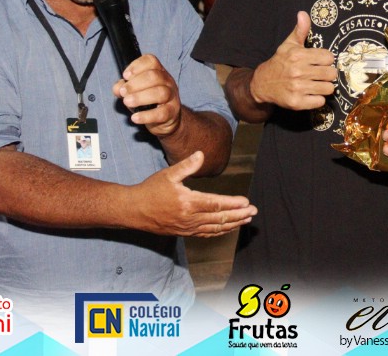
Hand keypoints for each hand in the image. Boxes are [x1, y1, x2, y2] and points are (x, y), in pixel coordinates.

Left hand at [113, 54, 182, 135]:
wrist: (166, 119)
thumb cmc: (149, 102)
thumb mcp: (135, 91)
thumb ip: (124, 87)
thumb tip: (118, 88)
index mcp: (159, 72)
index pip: (151, 61)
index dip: (137, 66)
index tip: (125, 76)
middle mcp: (167, 81)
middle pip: (155, 76)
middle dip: (135, 83)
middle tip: (123, 92)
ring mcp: (172, 97)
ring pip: (160, 93)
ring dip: (140, 97)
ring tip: (127, 102)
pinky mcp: (172, 112)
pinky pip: (161, 113)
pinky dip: (146, 116)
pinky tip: (135, 117)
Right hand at [129, 151, 256, 236]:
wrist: (133, 210)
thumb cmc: (150, 190)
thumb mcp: (168, 174)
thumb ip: (186, 165)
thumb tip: (201, 154)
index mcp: (187, 202)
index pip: (216, 204)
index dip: (233, 204)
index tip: (247, 202)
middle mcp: (189, 218)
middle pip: (219, 219)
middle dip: (238, 215)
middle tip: (253, 212)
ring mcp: (186, 227)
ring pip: (214, 228)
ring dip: (232, 224)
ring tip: (246, 220)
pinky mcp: (183, 232)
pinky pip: (205, 234)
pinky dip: (219, 231)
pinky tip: (228, 228)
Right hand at [250, 11, 335, 109]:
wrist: (262, 84)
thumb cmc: (280, 62)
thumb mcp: (288, 45)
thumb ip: (300, 30)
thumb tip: (303, 13)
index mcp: (298, 56)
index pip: (328, 57)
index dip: (326, 60)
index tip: (320, 61)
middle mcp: (298, 71)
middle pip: (331, 73)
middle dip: (328, 74)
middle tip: (320, 74)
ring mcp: (297, 88)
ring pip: (328, 88)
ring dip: (324, 87)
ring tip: (316, 84)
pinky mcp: (297, 103)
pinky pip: (320, 102)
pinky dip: (318, 99)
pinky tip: (311, 94)